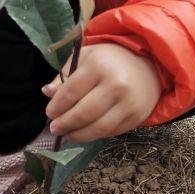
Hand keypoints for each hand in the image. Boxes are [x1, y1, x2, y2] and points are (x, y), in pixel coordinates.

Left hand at [43, 43, 161, 141]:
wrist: (147, 65)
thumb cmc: (108, 60)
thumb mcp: (84, 58)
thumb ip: (64, 75)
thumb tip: (47, 92)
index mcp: (98, 66)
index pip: (71, 91)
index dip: (57, 106)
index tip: (49, 113)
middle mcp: (116, 85)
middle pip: (84, 113)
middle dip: (65, 124)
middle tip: (54, 128)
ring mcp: (129, 103)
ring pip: (98, 127)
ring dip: (79, 134)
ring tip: (67, 135)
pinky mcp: (137, 117)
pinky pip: (112, 132)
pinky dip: (95, 135)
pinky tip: (85, 133)